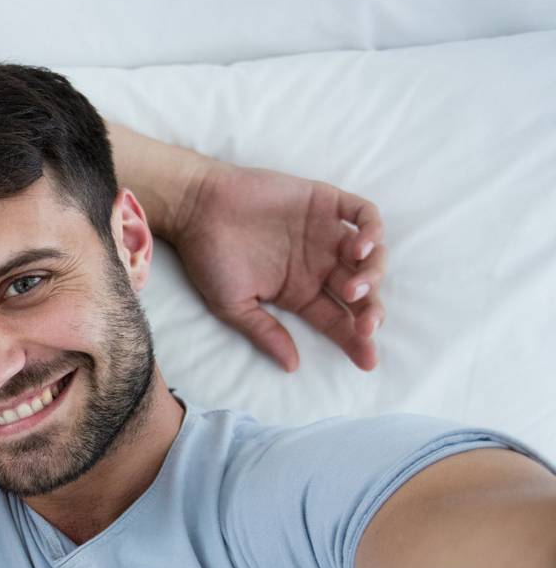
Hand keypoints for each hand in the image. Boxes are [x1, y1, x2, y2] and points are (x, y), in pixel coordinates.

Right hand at [168, 161, 385, 371]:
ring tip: (353, 288)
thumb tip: (291, 365)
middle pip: (361, 293)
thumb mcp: (231, 304)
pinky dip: (372, 230)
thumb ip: (263, 331)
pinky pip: (363, 213)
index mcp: (299, 292)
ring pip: (371, 256)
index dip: (354, 341)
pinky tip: (361, 248)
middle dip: (370, 312)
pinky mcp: (324, 201)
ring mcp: (324, 232)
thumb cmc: (208, 257)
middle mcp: (319, 264)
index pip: (336, 320)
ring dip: (373, 275)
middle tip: (366, 326)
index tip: (367, 361)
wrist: (195, 207)